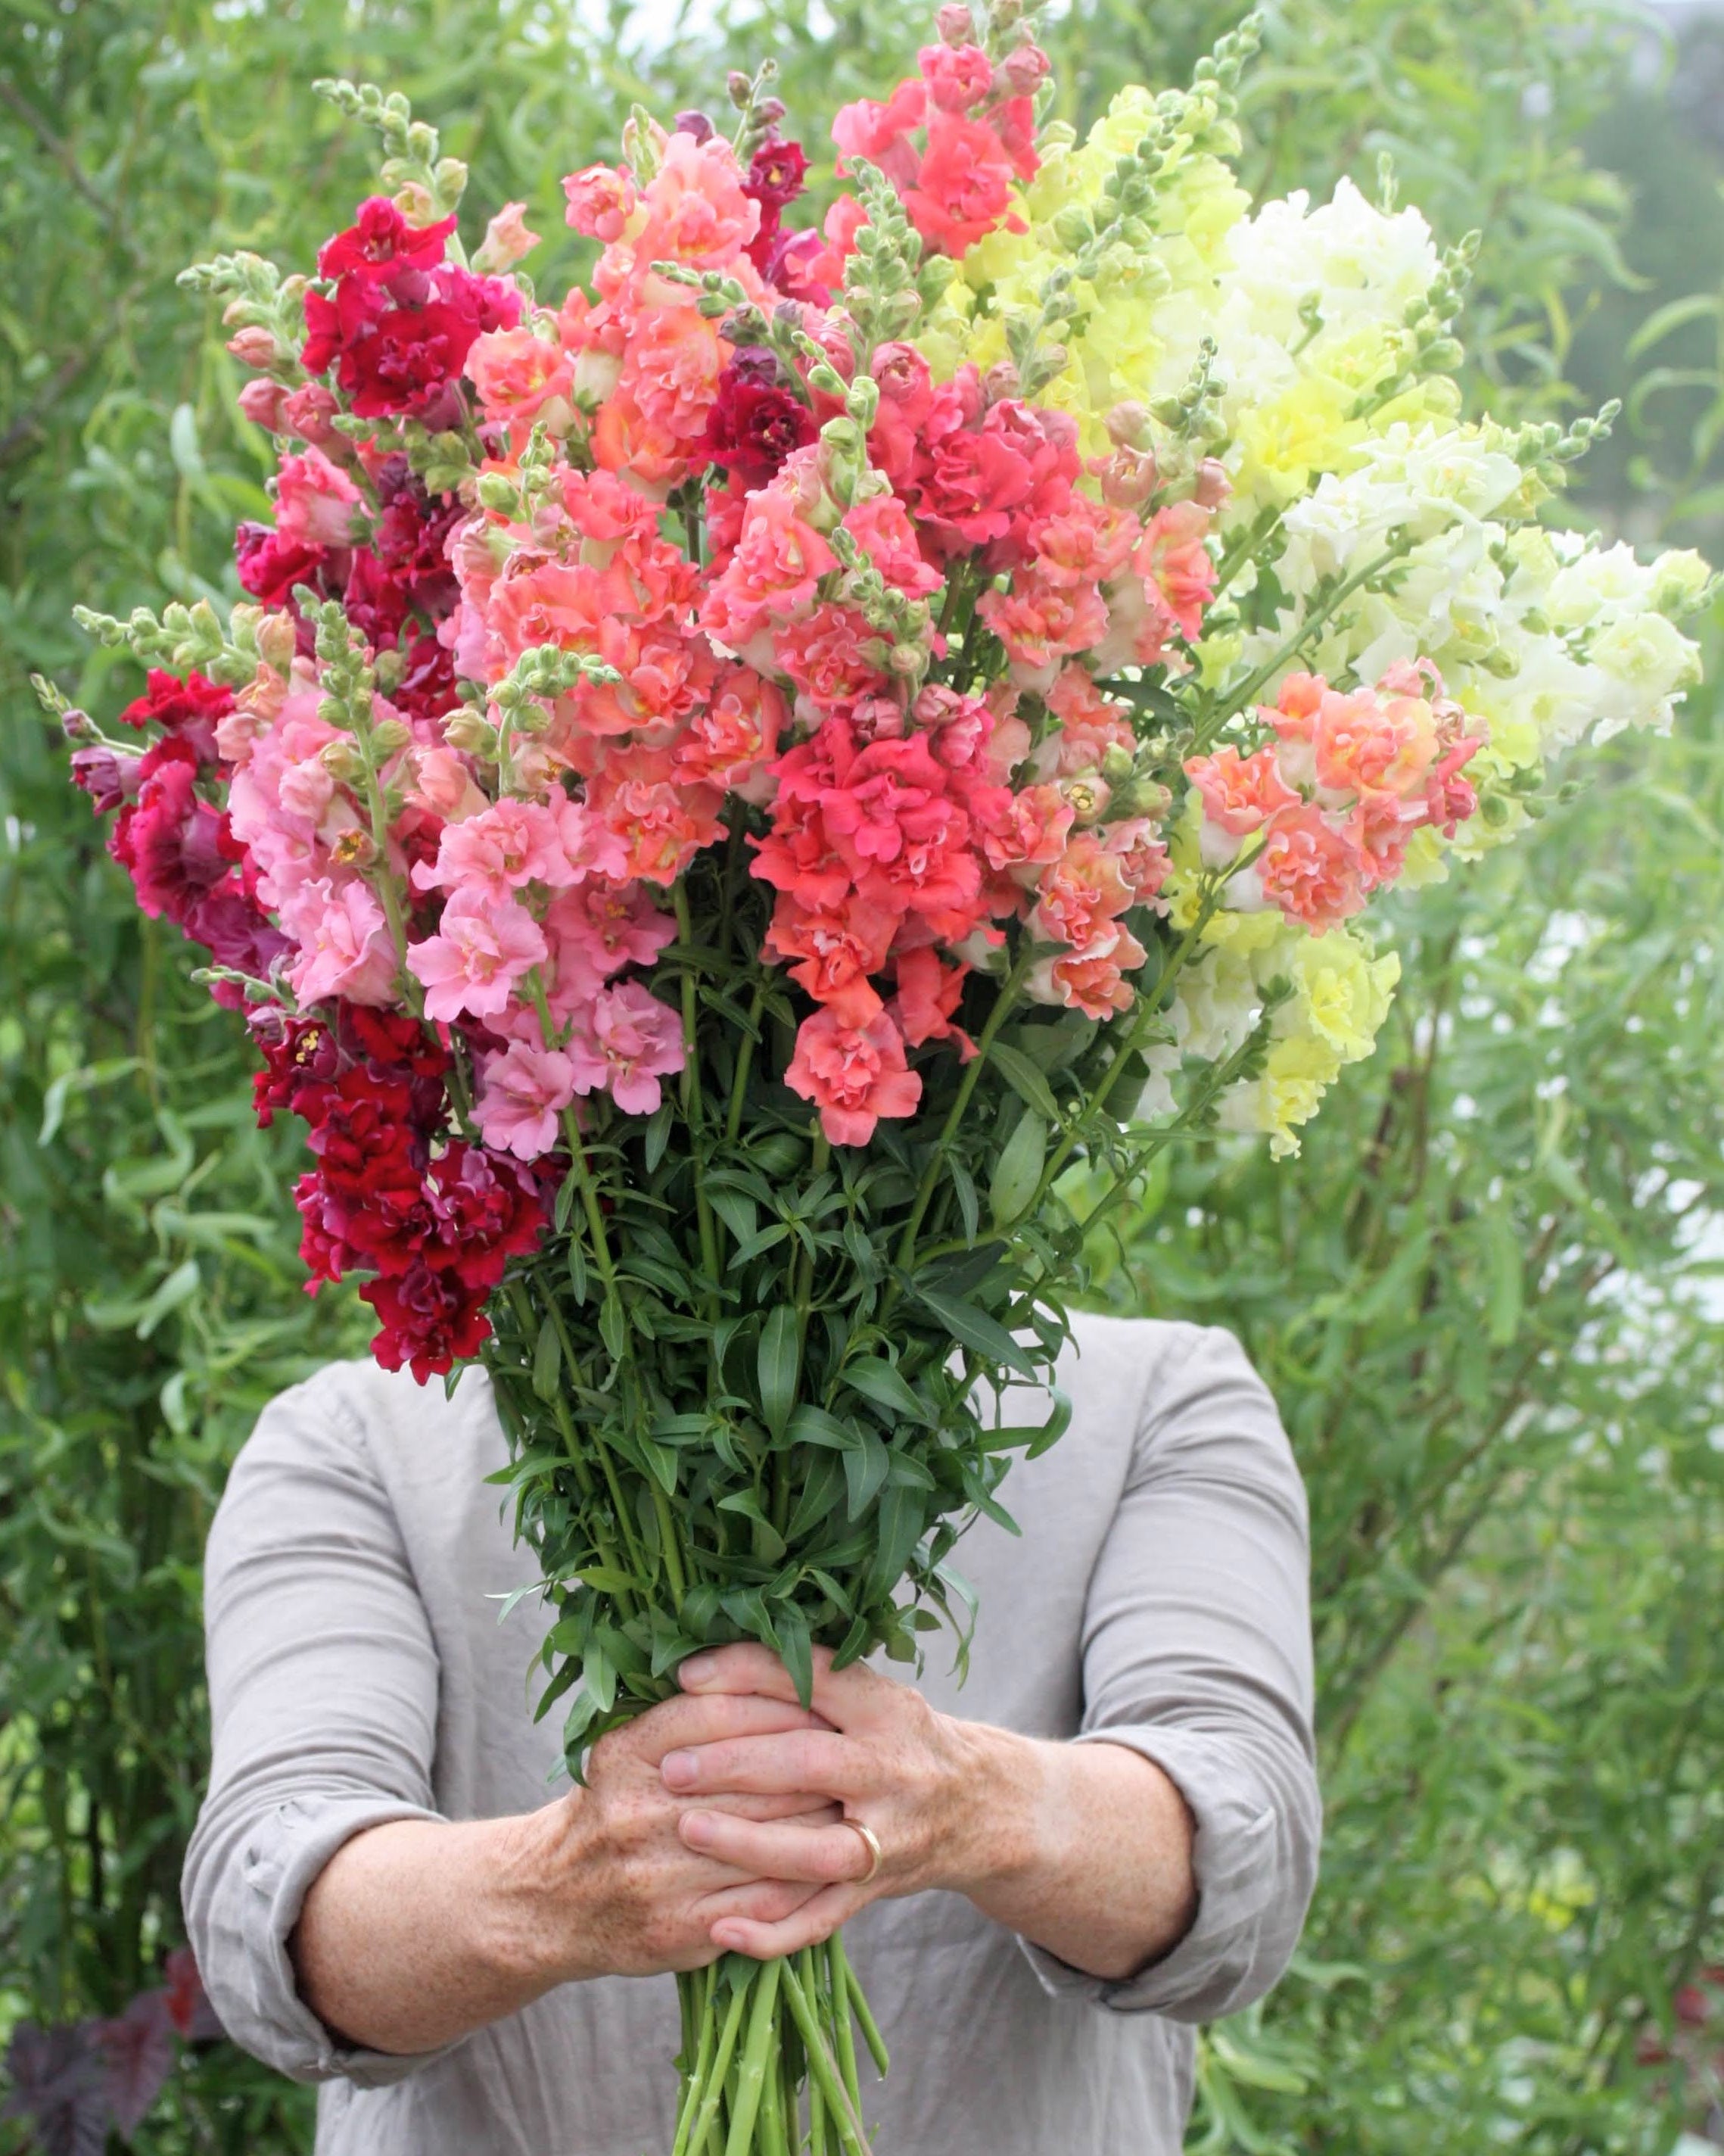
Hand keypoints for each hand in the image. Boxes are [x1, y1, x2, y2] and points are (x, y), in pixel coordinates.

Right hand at [293, 1684, 852, 2050]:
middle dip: (810, 1761)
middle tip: (855, 1747)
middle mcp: (638, 1810)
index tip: (823, 1698)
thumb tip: (771, 1664)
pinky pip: (759, 1902)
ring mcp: (657, 1874)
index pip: (719, 1711)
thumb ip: (688, 1709)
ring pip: (764, 1840)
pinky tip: (829, 1863)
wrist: (551, 1899)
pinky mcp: (676, 1929)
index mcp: (628, 1752)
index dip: (778, 1701)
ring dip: (818, 1822)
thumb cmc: (610, 1805)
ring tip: (856, 1801)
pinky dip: (800, 1881)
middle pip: (752, 1776)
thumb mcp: (628, 1742)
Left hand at [661, 1644, 1044, 1960]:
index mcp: (886, 1708)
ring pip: (815, 1852)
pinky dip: (771, 1932)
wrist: (981, 1805)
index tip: (686, 1676)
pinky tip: (720, 1928)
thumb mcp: (871, 1695)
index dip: (747, 1672)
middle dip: (736, 1764)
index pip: (813, 1679)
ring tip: (687, 1830)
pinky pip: (820, 1920)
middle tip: (672, 1766)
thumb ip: (805, 1681)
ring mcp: (888, 1838)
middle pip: (809, 1764)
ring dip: (748, 1845)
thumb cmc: (902, 1738)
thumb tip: (704, 1671)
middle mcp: (892, 1770)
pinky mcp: (877, 1890)